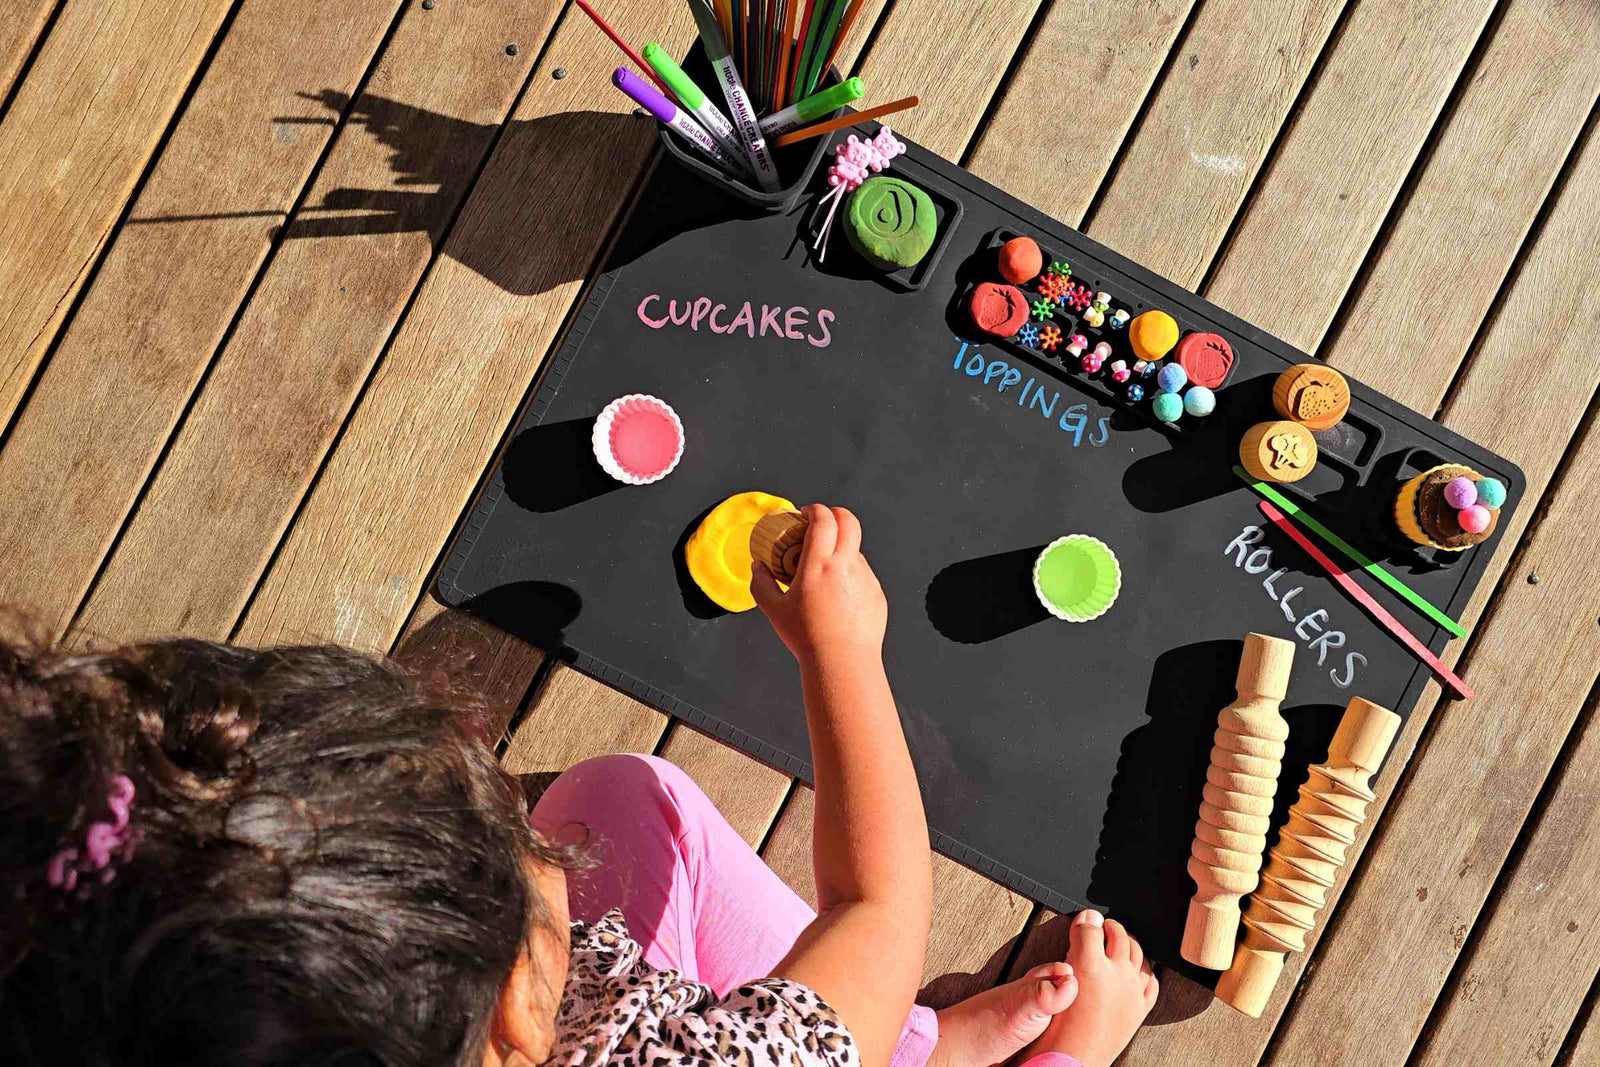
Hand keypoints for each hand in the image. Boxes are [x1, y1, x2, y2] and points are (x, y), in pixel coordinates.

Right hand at [750, 504, 886, 665]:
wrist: (843, 663)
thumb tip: (757, 567)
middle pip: (849, 521)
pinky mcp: (876, 592)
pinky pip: (863, 573)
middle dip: (835, 514)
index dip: (814, 510)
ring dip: (841, 547)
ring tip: (824, 570)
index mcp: (820, 565)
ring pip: (855, 549)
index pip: (823, 519)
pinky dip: (850, 573)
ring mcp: (865, 578)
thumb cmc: (808, 638)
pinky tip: (837, 595)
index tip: (805, 514)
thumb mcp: (774, 610)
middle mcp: (846, 566)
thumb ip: (761, 583)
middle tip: (821, 523)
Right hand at [1018, 911, 1157, 1066]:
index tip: (1085, 919)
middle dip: (1110, 927)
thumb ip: (1073, 946)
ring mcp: (1132, 991)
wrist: (1073, 1059)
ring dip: (1128, 943)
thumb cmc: (1059, 1025)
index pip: (1092, 928)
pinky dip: (1145, 970)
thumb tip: (1085, 922)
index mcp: (1092, 965)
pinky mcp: (1140, 1008)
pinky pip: (1151, 981)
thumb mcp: (1056, 980)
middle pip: (1119, 936)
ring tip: (1119, 943)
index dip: (1086, 920)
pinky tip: (1138, 970)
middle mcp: (1117, 974)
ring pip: (1139, 954)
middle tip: (1101, 927)